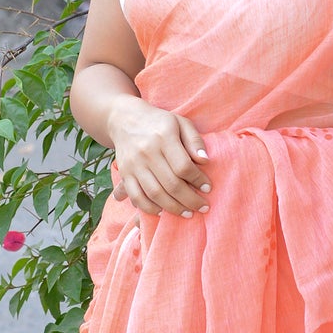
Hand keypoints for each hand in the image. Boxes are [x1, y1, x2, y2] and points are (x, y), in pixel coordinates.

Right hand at [106, 97, 211, 217]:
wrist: (125, 120)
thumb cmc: (159, 122)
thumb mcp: (181, 123)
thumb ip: (194, 141)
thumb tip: (205, 161)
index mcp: (164, 137)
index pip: (183, 166)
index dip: (198, 180)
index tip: (208, 188)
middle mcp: (147, 152)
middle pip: (171, 183)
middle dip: (190, 200)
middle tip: (202, 207)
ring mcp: (134, 165)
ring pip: (155, 193)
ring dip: (173, 208)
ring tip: (187, 213)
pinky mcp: (125, 174)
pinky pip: (136, 196)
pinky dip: (150, 208)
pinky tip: (163, 212)